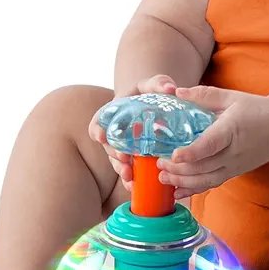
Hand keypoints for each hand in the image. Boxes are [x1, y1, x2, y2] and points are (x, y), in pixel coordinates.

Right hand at [88, 74, 176, 191]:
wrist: (156, 105)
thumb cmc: (150, 93)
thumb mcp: (153, 84)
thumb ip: (159, 83)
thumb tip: (171, 89)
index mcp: (114, 113)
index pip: (98, 122)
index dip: (97, 129)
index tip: (101, 136)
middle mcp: (115, 133)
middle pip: (108, 146)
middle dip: (114, 154)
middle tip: (123, 159)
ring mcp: (123, 148)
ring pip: (117, 162)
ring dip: (122, 170)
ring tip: (130, 177)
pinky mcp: (134, 159)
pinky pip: (129, 171)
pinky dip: (132, 180)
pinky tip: (136, 187)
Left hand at [155, 85, 268, 197]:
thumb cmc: (255, 111)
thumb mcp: (231, 97)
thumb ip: (204, 95)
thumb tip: (176, 93)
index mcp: (232, 129)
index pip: (211, 144)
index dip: (192, 152)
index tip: (175, 155)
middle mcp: (233, 152)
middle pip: (204, 166)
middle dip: (179, 169)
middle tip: (159, 163)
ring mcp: (233, 166)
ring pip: (206, 180)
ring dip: (183, 181)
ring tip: (162, 178)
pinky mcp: (232, 173)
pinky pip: (211, 185)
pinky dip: (193, 190)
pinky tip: (177, 192)